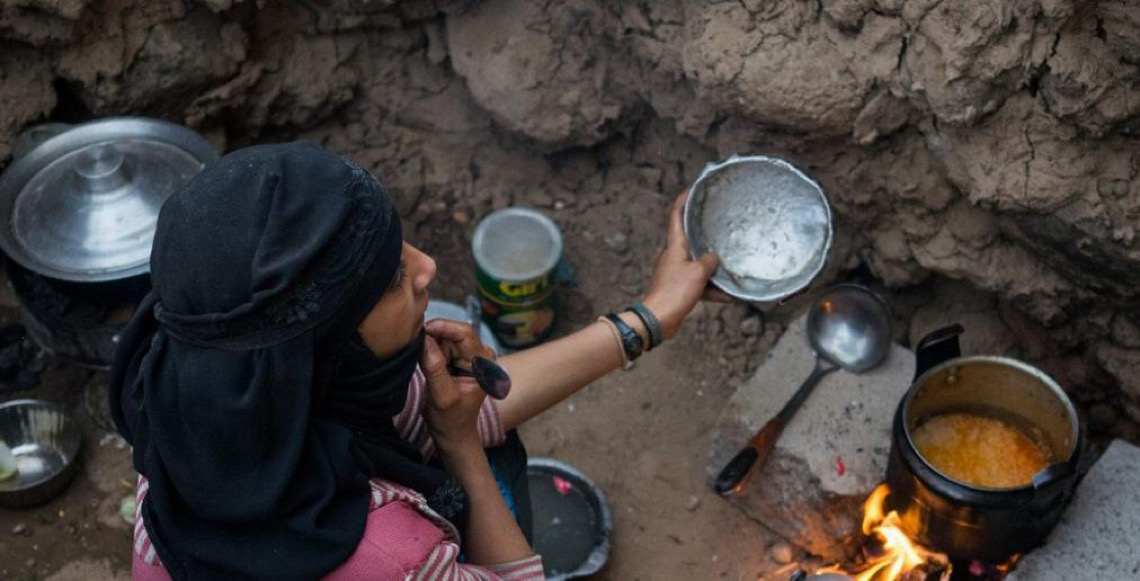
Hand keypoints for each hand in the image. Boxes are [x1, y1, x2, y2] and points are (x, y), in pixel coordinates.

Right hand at [420, 322, 490, 455]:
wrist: (453, 432)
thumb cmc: (452, 419)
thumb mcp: (442, 397)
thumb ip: (435, 368)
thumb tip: (424, 341)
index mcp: (485, 364)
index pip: (465, 333)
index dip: (443, 327)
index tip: (422, 330)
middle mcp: (480, 355)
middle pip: (453, 332)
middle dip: (434, 338)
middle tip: (416, 349)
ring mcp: (469, 356)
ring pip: (444, 337)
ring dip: (430, 345)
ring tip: (422, 364)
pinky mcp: (457, 358)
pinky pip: (440, 344)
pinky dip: (429, 349)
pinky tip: (424, 361)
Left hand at [642, 191, 732, 339]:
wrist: (659, 319)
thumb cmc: (675, 291)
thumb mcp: (697, 272)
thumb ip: (709, 261)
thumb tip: (714, 258)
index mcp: (674, 247)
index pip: (675, 216)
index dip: (682, 201)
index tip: (691, 190)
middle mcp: (674, 256)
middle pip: (689, 239)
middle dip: (704, 233)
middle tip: (719, 224)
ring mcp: (676, 273)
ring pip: (698, 265)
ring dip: (714, 268)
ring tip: (732, 266)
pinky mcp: (680, 289)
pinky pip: (700, 284)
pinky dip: (713, 289)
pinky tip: (730, 296)